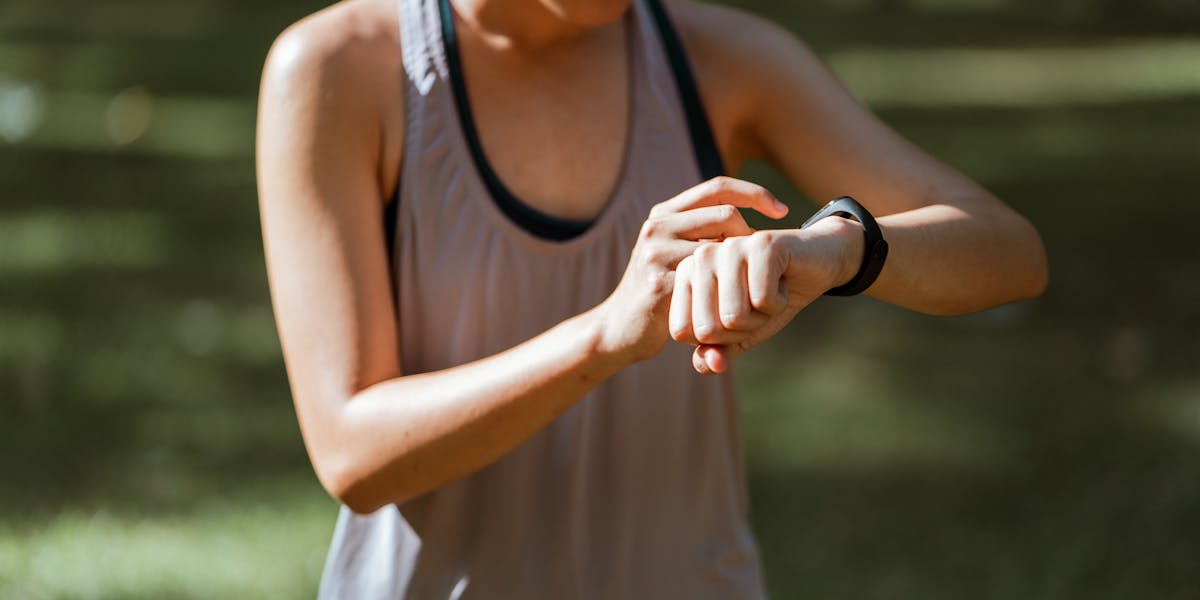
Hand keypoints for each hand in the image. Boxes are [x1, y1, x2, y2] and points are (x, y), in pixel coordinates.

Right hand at [596, 177, 789, 363]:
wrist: (620, 329)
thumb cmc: (659, 291)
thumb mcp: (673, 252)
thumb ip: (699, 231)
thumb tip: (746, 212)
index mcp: (663, 213)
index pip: (718, 186)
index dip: (755, 193)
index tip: (782, 210)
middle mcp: (657, 226)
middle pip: (727, 214)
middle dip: (751, 238)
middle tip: (758, 265)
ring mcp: (656, 254)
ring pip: (723, 247)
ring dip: (743, 267)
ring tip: (747, 287)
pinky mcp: (660, 284)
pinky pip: (713, 279)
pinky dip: (731, 290)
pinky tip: (733, 305)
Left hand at [668, 215, 863, 373]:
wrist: (815, 265)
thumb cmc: (769, 299)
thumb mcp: (739, 334)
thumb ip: (715, 354)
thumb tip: (710, 366)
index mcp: (685, 275)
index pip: (682, 332)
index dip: (717, 339)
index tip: (735, 316)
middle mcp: (701, 257)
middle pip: (708, 329)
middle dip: (741, 330)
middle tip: (756, 304)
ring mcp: (729, 247)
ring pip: (734, 317)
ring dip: (761, 317)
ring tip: (769, 293)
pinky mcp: (761, 244)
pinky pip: (763, 301)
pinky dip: (779, 303)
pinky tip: (783, 282)